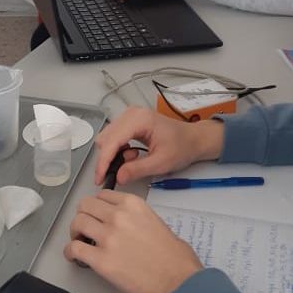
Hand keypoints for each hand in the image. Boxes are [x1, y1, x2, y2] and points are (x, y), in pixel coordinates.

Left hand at [65, 191, 201, 292]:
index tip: (96, 214)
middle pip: (85, 205)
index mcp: (132, 204)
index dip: (97, 206)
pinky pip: (74, 249)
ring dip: (75, 232)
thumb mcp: (155, 221)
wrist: (177, 280)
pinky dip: (70, 252)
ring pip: (77, 223)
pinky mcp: (101, 261)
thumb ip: (136, 217)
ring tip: (79, 240)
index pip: (103, 195)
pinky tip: (74, 256)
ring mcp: (108, 237)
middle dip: (83, 215)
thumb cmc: (173, 256)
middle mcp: (118, 216)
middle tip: (85, 227)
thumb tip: (126, 224)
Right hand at [94, 106, 223, 185]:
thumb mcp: (161, 163)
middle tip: (120, 172)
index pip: (112, 141)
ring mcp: (130, 115)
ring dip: (114, 154)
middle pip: (106, 138)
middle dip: (108, 158)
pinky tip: (132, 155)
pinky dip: (118, 149)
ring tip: (132, 161)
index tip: (100, 179)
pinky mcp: (130, 121)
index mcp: (139, 119)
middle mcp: (131, 113)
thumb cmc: (181, 147)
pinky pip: (114, 136)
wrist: (193, 139)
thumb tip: (117, 177)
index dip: (104, 161)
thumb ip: (137, 170)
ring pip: (108, 137)